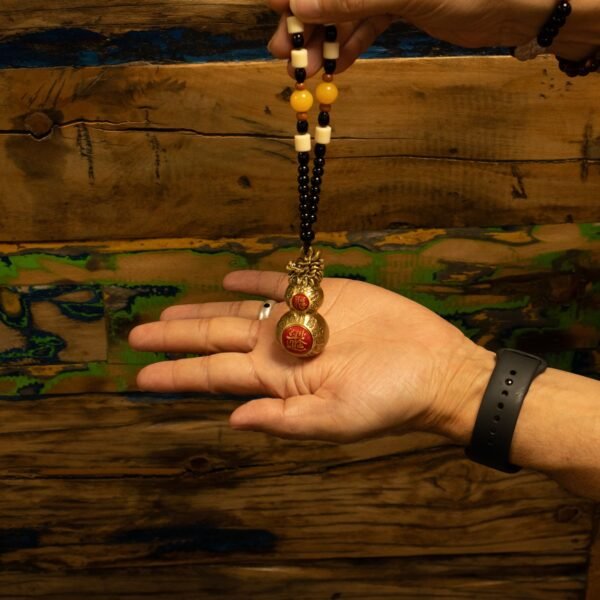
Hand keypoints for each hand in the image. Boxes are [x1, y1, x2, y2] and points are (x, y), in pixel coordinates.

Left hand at [129, 271, 491, 442]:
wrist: (434, 368)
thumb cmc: (391, 400)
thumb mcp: (337, 419)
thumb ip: (284, 421)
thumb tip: (232, 420)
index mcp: (278, 381)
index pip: (214, 376)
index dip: (176, 374)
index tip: (140, 377)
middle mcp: (281, 350)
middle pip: (216, 339)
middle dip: (176, 337)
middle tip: (137, 335)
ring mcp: (301, 320)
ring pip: (239, 312)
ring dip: (204, 310)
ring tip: (170, 311)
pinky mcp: (326, 294)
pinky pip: (282, 284)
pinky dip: (255, 282)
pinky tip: (230, 281)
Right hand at [268, 0, 592, 76]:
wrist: (520, 8)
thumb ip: (353, 0)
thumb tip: (301, 6)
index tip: (277, 10)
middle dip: (307, 23)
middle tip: (285, 56)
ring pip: (347, 12)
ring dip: (326, 43)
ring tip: (307, 74)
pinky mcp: (402, 5)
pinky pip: (368, 24)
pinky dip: (352, 46)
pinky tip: (336, 67)